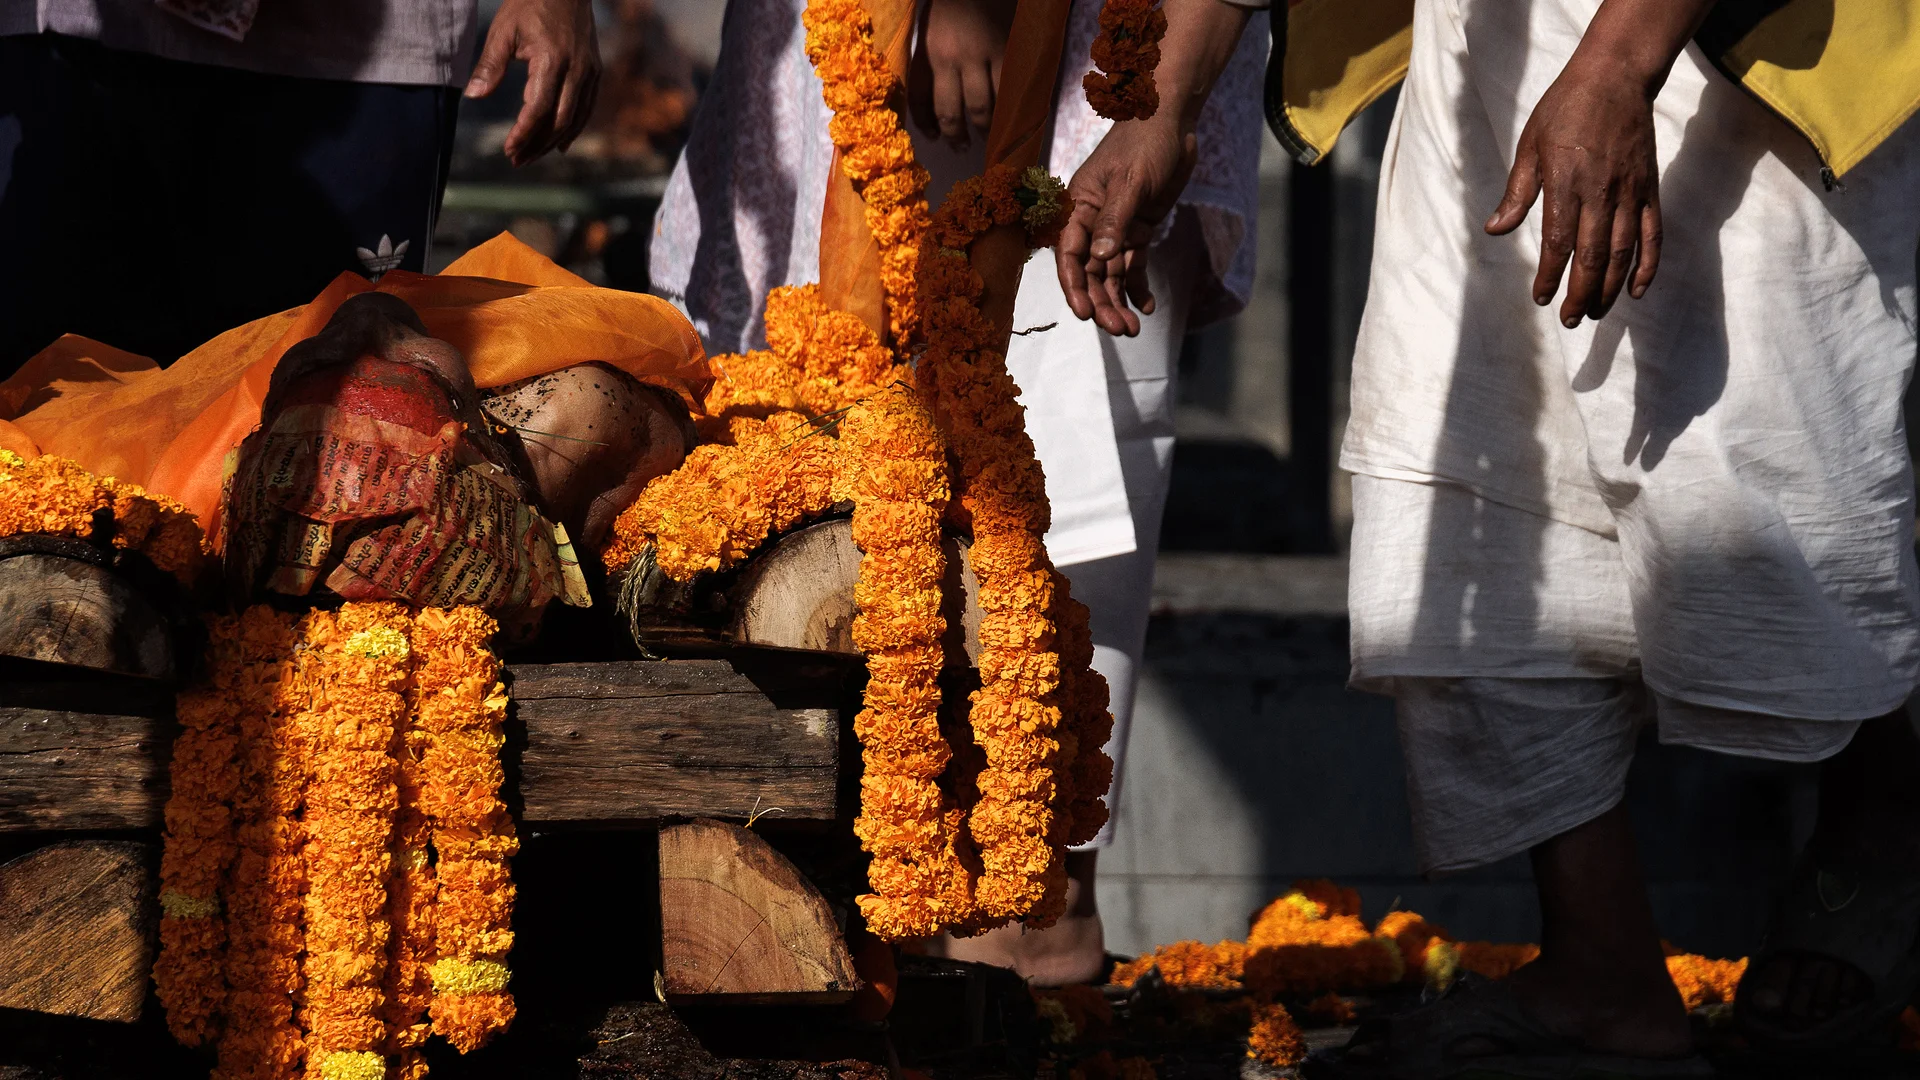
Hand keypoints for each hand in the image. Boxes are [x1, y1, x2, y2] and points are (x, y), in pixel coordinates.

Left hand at [466, 0, 601, 165]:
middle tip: (516, 160)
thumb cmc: (531, 4)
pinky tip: (559, 144)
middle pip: (559, 121)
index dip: (523, 133)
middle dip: (537, 145)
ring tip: (531, 156)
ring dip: (553, 142)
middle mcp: (576, 70)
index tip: (508, 149)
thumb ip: (490, 65)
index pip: (539, 108)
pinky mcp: (595, 72)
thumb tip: (473, 96)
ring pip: (575, 120)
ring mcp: (589, 72)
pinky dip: (573, 130)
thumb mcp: (504, 31)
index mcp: (552, 59)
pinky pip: (586, 109)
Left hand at [908, 0, 1015, 148]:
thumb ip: (927, 60)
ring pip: (981, 108)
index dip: (924, 124)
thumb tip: (929, 100)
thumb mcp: (927, 28)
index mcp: (926, 50)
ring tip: (987, 138)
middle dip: (955, 137)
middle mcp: (950, 57)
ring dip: (984, 129)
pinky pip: (1007, 91)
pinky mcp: (1006, 52)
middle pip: (950, 112)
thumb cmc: (950, 3)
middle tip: (961, 148)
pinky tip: (1008, 117)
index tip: (933, 136)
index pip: (919, 99)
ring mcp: (980, 56)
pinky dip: (1007, 109)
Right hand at [1055, 116, 1195, 336]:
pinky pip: (1133, 264)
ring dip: (1119, 300)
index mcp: (1079, 206)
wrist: (1171, 120)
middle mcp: (1092, 221)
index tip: (1085, 314)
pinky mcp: (1137, 228)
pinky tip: (1146, 306)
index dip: (1074, 286)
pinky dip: (1138, 285)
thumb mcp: (1130, 182)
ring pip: (1111, 273)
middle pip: (1091, 271)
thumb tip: (1100, 260)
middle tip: (1120, 329)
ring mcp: (1116, 227)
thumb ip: (1115, 222)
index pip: (1069, 254)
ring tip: (1132, 329)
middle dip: (1102, 302)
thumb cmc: (1145, 142)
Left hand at [1486, 54, 1662, 327]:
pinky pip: (1653, 235)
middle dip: (1581, 295)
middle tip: (1570, 320)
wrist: (1615, 78)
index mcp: (1566, 183)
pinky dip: (1647, 266)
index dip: (1550, 276)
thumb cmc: (1564, 110)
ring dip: (1609, 288)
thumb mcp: (1529, 147)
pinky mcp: (1649, 189)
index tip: (1541, 298)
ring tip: (1596, 313)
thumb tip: (1495, 230)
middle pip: (1593, 257)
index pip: (1558, 244)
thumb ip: (1517, 193)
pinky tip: (1636, 291)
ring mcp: (1630, 193)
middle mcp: (1601, 193)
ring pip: (1623, 253)